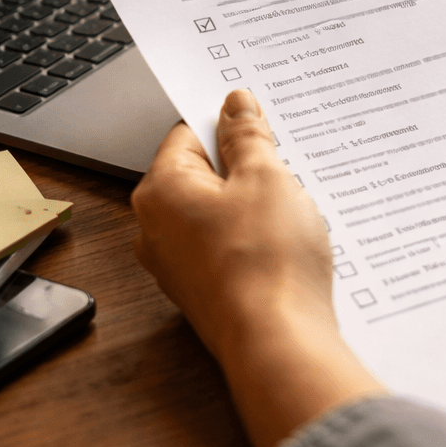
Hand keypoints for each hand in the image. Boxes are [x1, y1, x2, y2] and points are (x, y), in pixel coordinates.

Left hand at [134, 89, 383, 446]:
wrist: (277, 340)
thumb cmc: (266, 261)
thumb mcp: (267, 177)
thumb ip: (248, 136)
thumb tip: (235, 106)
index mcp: (161, 190)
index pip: (188, 133)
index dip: (230, 125)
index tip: (262, 125)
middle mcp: (156, 228)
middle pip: (202, 174)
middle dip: (244, 167)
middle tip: (284, 167)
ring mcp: (177, 264)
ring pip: (216, 212)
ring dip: (252, 204)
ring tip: (289, 211)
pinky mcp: (204, 290)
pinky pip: (226, 246)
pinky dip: (253, 238)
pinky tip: (285, 244)